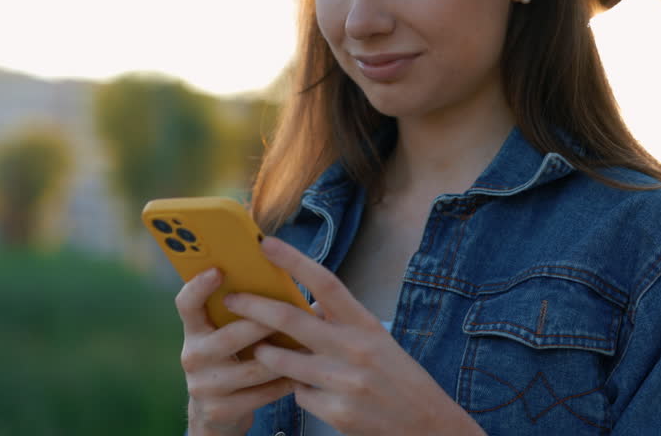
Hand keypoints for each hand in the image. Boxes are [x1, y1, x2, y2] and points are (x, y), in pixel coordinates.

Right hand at [174, 267, 296, 435]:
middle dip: (264, 323)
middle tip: (291, 311)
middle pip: (231, 336)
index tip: (219, 270)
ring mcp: (205, 386)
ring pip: (255, 367)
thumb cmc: (229, 360)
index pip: (187, 304)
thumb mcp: (222, 336)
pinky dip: (286, 381)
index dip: (199, 286)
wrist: (215, 413)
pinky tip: (304, 373)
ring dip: (286, 355)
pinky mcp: (222, 410)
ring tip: (311, 343)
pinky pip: (263, 393)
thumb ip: (239, 314)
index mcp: (193, 331)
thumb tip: (281, 285)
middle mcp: (193, 356)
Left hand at [223, 237, 484, 435]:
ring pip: (284, 362)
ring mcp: (345, 382)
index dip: (294, 260)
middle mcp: (355, 349)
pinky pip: (299, 394)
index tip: (266, 243)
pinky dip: (299, 390)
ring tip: (260, 351)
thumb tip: (302, 307)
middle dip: (253, 307)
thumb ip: (341, 324)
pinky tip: (314, 392)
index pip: (325, 282)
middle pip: (290, 320)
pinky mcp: (338, 412)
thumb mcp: (376, 342)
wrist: (430, 427)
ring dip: (265, 355)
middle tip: (230, 300)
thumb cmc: (399, 379)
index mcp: (365, 325)